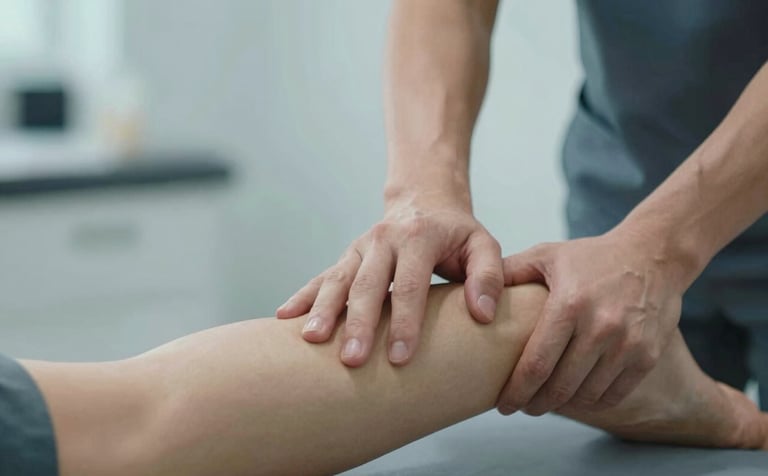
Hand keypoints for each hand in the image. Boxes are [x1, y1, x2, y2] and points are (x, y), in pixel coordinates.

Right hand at [276, 192, 503, 366]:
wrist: (425, 201)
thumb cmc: (458, 233)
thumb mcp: (483, 245)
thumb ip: (489, 276)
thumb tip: (482, 314)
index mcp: (418, 237)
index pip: (409, 284)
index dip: (404, 322)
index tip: (399, 357)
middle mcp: (383, 239)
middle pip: (367, 284)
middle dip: (357, 323)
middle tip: (351, 360)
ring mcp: (360, 248)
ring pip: (337, 279)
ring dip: (322, 309)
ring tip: (311, 339)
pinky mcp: (347, 257)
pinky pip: (322, 276)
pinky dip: (303, 296)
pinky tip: (284, 318)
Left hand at [496, 228, 684, 415]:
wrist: (652, 255)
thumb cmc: (591, 257)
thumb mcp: (546, 255)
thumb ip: (509, 272)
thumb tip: (473, 292)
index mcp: (569, 304)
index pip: (536, 364)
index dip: (516, 391)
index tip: (503, 404)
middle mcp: (601, 327)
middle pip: (560, 386)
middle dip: (535, 404)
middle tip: (521, 407)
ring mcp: (628, 344)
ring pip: (586, 395)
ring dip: (562, 405)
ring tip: (545, 402)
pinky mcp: (648, 355)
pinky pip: (614, 394)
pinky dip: (591, 401)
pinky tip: (575, 396)